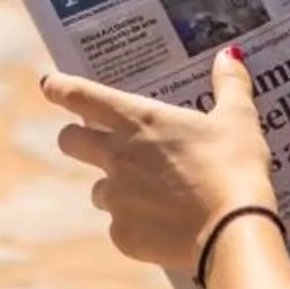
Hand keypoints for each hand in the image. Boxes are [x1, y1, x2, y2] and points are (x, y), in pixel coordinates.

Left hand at [42, 49, 275, 269]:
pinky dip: (137, 224)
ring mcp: (115, 198)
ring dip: (115, 188)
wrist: (234, 231)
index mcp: (139, 120)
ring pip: (98, 190)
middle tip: (99, 142)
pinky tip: (167, 225)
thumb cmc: (235, 169)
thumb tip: (230, 54)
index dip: (59, 88)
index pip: (79, 95)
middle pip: (69, 140)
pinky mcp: (122, 234)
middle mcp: (116, 156)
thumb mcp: (239, 120)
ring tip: (154, 194)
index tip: (49, 85)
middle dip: (76, 137)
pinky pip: (120, 226)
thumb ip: (230, 84)